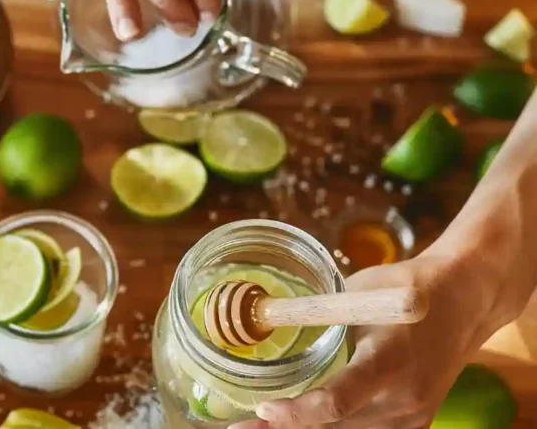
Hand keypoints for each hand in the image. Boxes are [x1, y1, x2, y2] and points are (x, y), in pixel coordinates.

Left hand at [229, 200, 531, 428]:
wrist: (464, 302)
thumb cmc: (403, 288)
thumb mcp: (355, 291)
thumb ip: (315, 314)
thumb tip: (262, 323)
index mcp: (389, 360)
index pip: (337, 401)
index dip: (296, 413)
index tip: (264, 410)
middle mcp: (403, 398)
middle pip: (335, 427)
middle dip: (286, 428)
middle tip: (240, 426)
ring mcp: (412, 417)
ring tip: (261, 425)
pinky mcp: (415, 424)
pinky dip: (332, 427)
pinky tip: (299, 420)